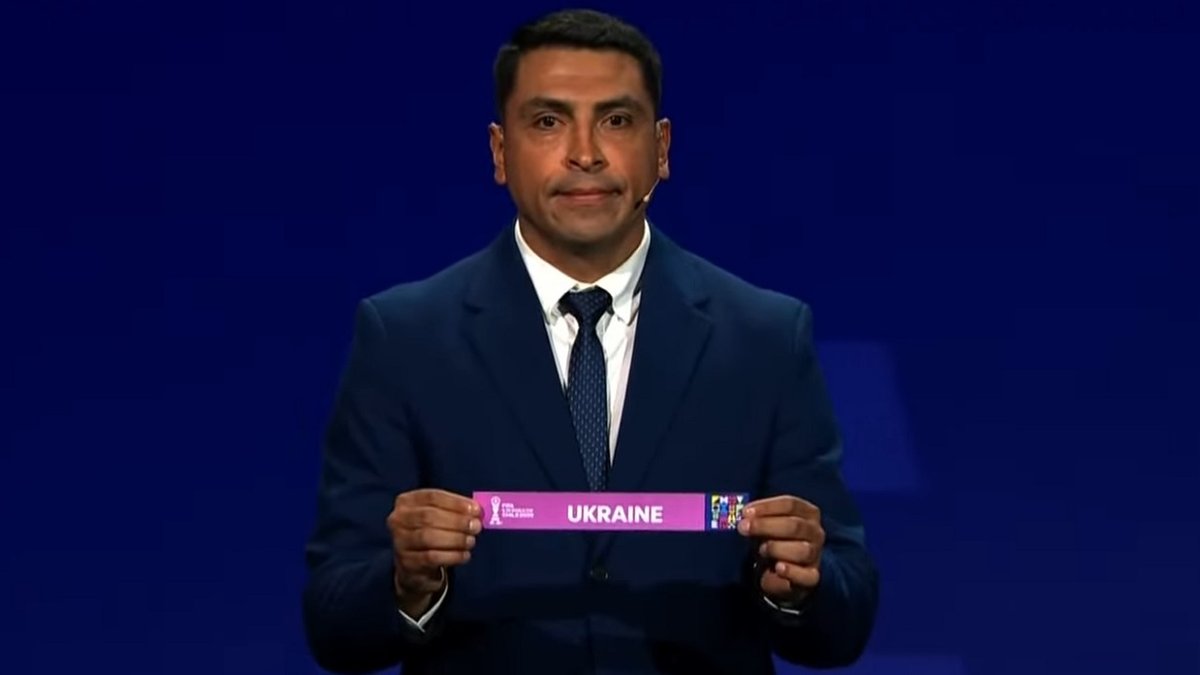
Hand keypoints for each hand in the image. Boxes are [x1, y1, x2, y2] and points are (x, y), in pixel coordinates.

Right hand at [387, 488, 480, 615]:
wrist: (415, 565)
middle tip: (476, 526)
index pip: (432, 497)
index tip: (476, 509)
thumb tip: (477, 511)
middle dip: (456, 521)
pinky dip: (452, 556)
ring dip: (455, 539)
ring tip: (471, 541)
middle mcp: (398, 519)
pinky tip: (465, 555)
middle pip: (429, 516)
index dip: (456, 503)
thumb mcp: (440, 516)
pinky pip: (431, 557)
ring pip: (428, 537)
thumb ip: (456, 510)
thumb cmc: (432, 532)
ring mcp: (400, 541)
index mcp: (407, 501)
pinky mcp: (406, 562)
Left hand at [738, 495, 823, 606]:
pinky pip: (807, 575)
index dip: (767, 507)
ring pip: (802, 550)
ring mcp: (816, 555)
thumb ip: (758, 519)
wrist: (778, 572)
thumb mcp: (765, 525)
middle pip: (795, 525)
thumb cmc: (772, 539)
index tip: (745, 512)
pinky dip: (792, 571)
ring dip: (777, 548)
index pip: (790, 504)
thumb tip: (745, 516)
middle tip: (743, 528)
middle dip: (766, 526)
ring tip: (760, 550)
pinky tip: (778, 568)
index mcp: (807, 513)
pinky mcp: (812, 577)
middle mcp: (815, 532)